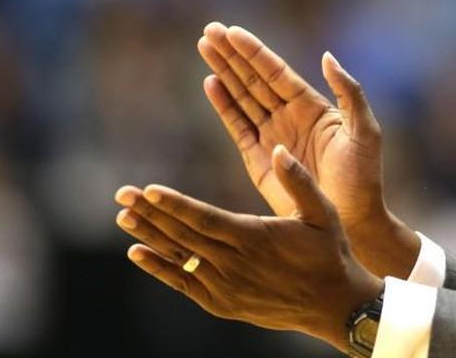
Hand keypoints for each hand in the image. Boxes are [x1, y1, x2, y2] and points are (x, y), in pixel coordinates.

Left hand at [114, 145, 383, 349]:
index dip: (174, 204)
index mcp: (256, 237)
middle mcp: (235, 264)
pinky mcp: (221, 303)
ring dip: (149, 236)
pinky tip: (137, 252)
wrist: (334, 305)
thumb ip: (299, 181)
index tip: (148, 190)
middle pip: (183, 235)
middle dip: (150, 213)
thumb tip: (279, 149)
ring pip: (179, 257)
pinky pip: (183, 283)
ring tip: (123, 216)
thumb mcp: (324, 212)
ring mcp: (225, 287)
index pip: (205, 218)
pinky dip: (158, 268)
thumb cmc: (330, 253)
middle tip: (121, 193)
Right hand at [197, 22, 417, 277]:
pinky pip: (237, 126)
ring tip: (205, 47)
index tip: (232, 31)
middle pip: (254, 79)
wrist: (352, 219)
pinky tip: (211, 83)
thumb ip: (349, 93)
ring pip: (242, 97)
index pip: (276, 72)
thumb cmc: (363, 177)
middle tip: (209, 31)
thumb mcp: (364, 131)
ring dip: (223, 72)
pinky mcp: (258, 159)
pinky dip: (223, 105)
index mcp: (312, 107)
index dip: (254, 52)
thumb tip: (327, 56)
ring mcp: (272, 136)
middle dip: (232, 54)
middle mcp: (289, 116)